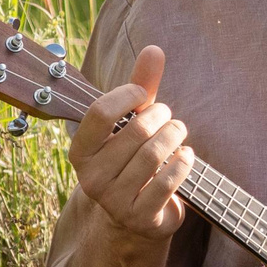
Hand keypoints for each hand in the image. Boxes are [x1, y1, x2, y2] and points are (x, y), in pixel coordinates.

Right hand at [70, 45, 194, 249]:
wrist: (136, 216)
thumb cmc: (133, 158)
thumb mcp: (132, 122)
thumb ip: (140, 86)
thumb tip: (154, 49)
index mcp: (80, 151)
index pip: (100, 112)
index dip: (128, 96)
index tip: (144, 95)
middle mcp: (90, 177)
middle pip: (137, 131)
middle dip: (162, 116)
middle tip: (170, 117)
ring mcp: (113, 201)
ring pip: (154, 154)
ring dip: (176, 136)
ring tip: (179, 132)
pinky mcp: (139, 218)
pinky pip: (168, 180)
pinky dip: (183, 162)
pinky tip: (186, 156)